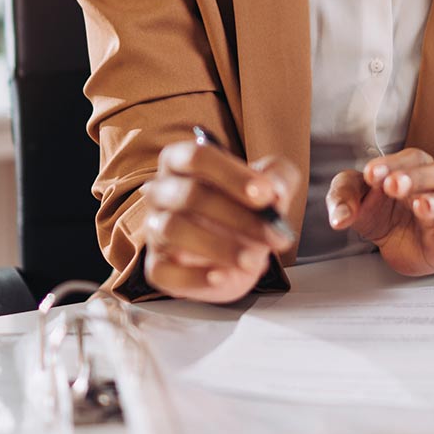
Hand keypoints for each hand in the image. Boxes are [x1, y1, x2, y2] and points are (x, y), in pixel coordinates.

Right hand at [140, 138, 298, 302]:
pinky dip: (195, 277)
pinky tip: (222, 276)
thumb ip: (278, 177)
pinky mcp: (157, 267)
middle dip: (238, 216)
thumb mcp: (272, 185)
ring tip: (253, 259)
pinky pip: (165, 271)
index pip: (197, 156)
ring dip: (220, 246)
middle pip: (189, 195)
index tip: (266, 195)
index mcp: (183, 161)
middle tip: (274, 233)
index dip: (232, 175)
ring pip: (174, 230)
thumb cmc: (247, 209)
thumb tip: (274, 189)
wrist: (241, 251)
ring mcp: (155, 230)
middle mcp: (162, 192)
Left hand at [327, 147, 433, 276]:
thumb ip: (342, 200)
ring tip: (420, 206)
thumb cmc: (379, 213)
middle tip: (394, 185)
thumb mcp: (353, 200)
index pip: (411, 158)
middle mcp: (433, 188)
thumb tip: (338, 218)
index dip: (393, 163)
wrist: (393, 246)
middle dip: (417, 177)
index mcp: (411, 170)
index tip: (372, 174)